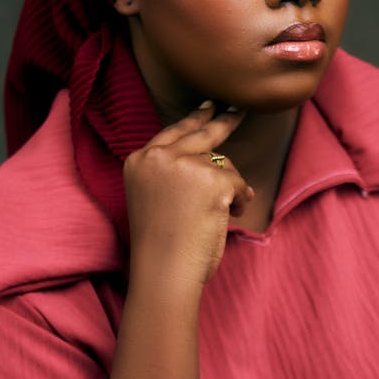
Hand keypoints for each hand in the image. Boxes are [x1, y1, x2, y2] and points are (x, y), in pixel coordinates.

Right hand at [124, 101, 253, 288]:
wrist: (163, 271)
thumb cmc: (161, 246)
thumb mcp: (157, 198)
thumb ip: (175, 174)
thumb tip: (218, 162)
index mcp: (138, 161)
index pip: (171, 132)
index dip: (192, 120)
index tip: (207, 107)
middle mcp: (157, 156)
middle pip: (200, 133)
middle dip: (223, 121)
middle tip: (238, 110)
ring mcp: (183, 164)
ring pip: (222, 164)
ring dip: (231, 188)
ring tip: (225, 212)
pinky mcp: (210, 178)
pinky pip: (237, 182)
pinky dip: (240, 201)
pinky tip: (230, 215)